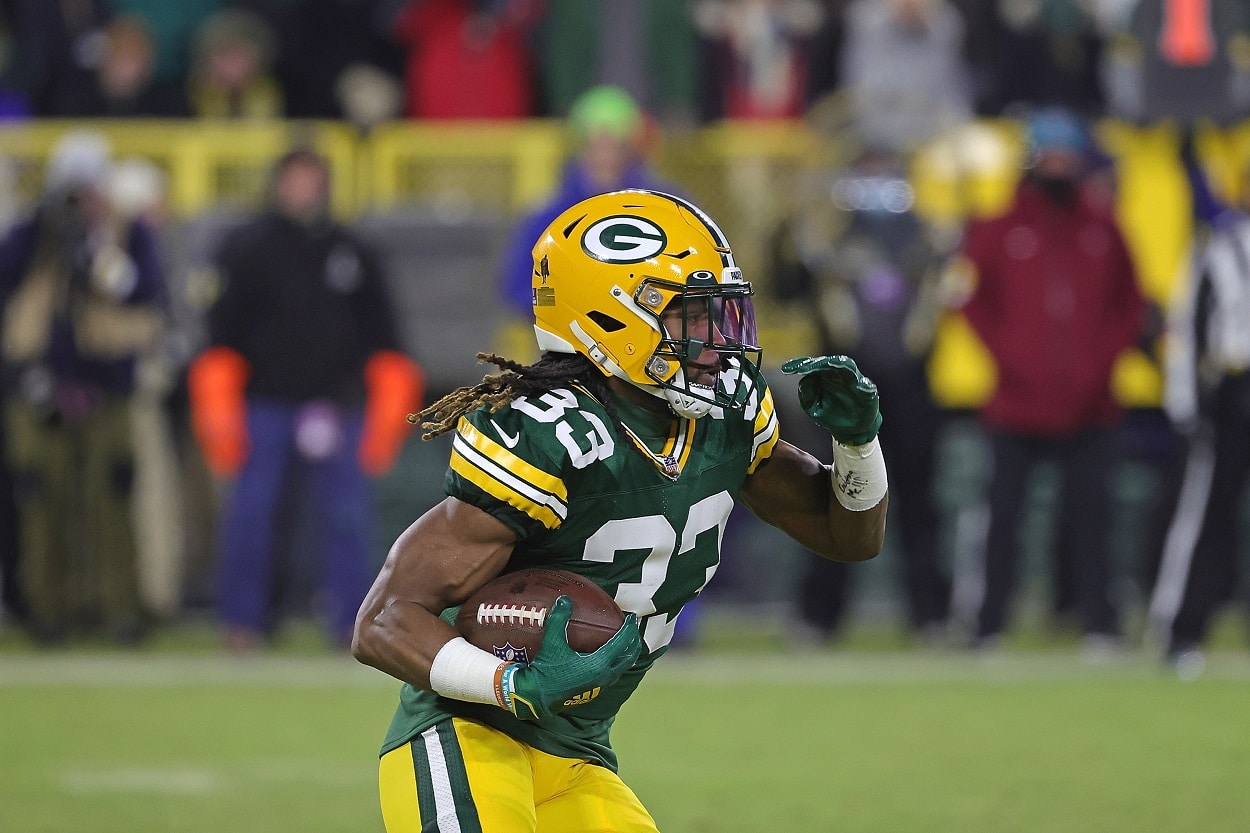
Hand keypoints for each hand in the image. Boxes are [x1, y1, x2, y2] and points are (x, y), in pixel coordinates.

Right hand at [501, 596, 640, 720]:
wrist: (536, 698)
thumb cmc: (545, 671)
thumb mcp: (552, 643)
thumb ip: (559, 620)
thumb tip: (565, 599)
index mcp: (598, 664)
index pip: (622, 643)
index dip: (629, 629)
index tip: (632, 618)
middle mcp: (604, 676)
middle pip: (629, 658)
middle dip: (634, 643)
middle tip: (633, 629)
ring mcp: (600, 686)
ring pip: (621, 669)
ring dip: (626, 655)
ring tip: (625, 644)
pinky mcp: (593, 692)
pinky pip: (612, 675)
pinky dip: (616, 664)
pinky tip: (607, 659)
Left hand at [781, 355, 881, 445]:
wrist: (850, 430)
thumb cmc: (831, 415)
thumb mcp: (813, 406)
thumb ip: (806, 393)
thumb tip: (804, 379)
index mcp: (825, 376)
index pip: (811, 366)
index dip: (799, 365)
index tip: (785, 368)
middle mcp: (839, 374)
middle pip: (827, 362)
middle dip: (814, 364)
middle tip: (801, 367)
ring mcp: (854, 380)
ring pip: (846, 366)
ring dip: (836, 364)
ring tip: (827, 363)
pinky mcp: (868, 390)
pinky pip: (865, 384)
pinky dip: (861, 382)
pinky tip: (855, 381)